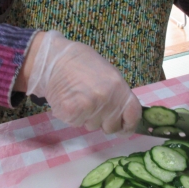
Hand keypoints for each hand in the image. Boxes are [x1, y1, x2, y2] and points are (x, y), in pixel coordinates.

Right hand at [25, 30, 141, 134]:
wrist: (55, 59)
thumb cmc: (82, 64)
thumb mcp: (109, 74)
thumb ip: (118, 95)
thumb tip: (124, 114)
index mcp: (119, 86)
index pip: (133, 115)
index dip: (129, 125)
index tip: (123, 128)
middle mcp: (107, 98)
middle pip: (112, 127)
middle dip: (104, 122)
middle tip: (94, 107)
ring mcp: (89, 107)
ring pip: (93, 126)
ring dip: (87, 118)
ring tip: (79, 98)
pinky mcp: (72, 113)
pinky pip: (77, 124)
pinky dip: (73, 116)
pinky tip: (70, 100)